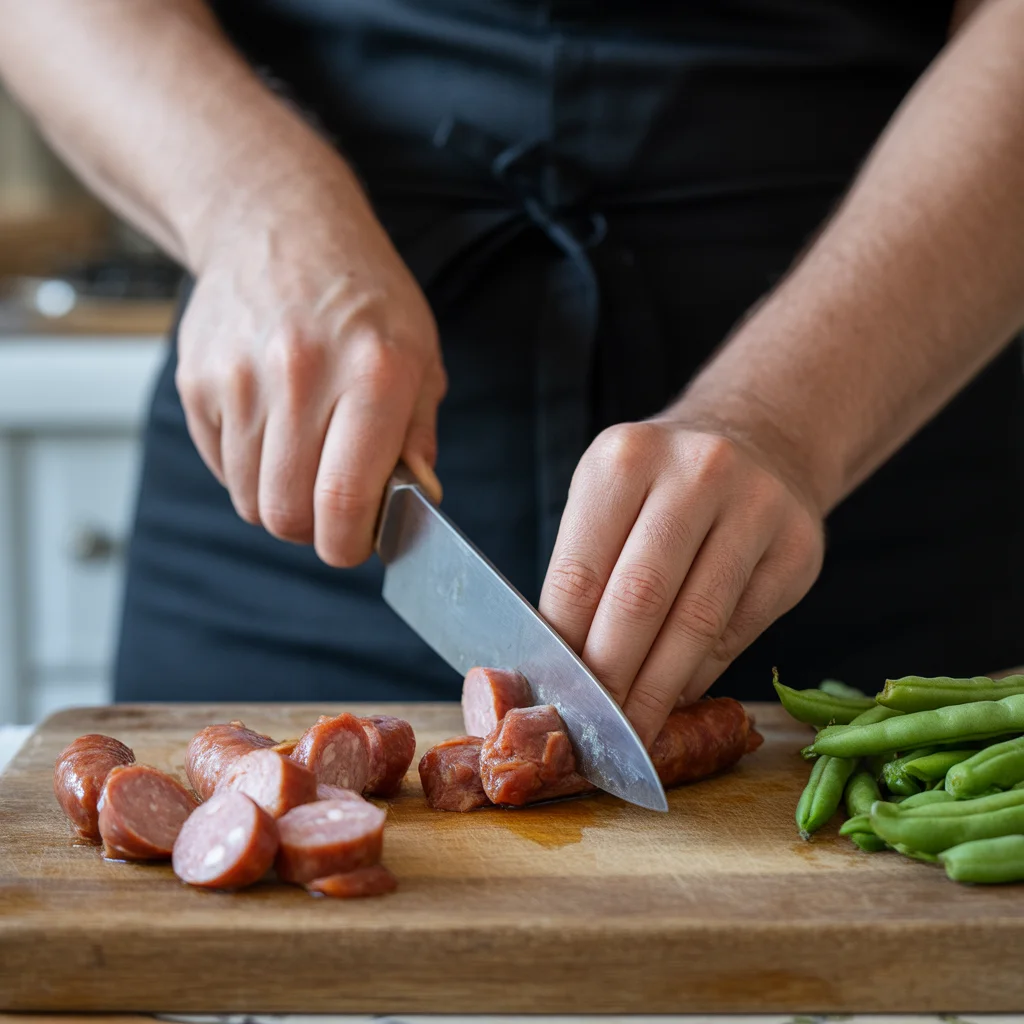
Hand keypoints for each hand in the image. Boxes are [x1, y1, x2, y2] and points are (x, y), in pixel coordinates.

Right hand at [175, 172, 445, 566]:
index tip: (353, 543)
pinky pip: (221, 465)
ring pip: (249, 498)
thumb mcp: (420, 354)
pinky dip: (247, 468)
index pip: (343, 500)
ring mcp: (240, 377)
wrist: (278, 222)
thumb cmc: (362, 294)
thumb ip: (418, 437)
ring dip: (279, 498)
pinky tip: (272, 428)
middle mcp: (301, 375)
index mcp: (374, 374)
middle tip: (332, 508)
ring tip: (305, 458)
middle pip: (287, 513)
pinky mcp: (197, 379)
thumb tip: (415, 504)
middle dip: (313, 529)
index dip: (347, 544)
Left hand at [539, 417, 824, 746]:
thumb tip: (560, 668)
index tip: (553, 694)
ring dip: (657, 689)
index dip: (563, 646)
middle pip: (639, 599)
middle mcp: (696, 472)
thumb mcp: (610, 497)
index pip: (580, 573)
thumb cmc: (662, 486)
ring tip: (631, 728)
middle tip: (592, 727)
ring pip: (696, 623)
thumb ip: (586, 569)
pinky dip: (701, 673)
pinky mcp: (798, 548)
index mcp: (626, 458)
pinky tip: (676, 694)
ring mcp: (756, 507)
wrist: (760, 440)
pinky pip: (738, 629)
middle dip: (610, 676)